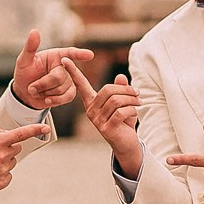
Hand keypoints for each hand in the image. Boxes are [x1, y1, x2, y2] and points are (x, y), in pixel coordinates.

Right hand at [0, 124, 52, 196]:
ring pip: (12, 162)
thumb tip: (6, 134)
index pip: (20, 134)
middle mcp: (2, 156)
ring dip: (3, 161)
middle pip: (16, 149)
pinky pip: (8, 175)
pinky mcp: (2, 182)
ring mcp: (3, 170)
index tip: (46, 127)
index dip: (35, 130)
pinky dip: (1, 174)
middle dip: (7, 148)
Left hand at [9, 30, 93, 109]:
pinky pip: (67, 97)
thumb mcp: (23, 60)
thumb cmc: (24, 74)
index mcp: (56, 55)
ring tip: (37, 91)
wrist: (24, 93)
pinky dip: (54, 100)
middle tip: (32, 87)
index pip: (70, 53)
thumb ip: (30, 47)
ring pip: (62, 88)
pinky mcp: (69, 93)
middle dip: (43, 84)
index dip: (80, 54)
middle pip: (60, 76)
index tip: (90, 55)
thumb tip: (34, 31)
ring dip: (45, 92)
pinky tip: (46, 99)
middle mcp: (65, 67)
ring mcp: (69, 80)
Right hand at [66, 60, 142, 177]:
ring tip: (139, 103)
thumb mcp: (123, 102)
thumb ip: (121, 89)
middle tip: (138, 94)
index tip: (64, 59)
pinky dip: (132, 110)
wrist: (127, 144)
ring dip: (132, 100)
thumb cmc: (124, 122)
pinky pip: (120, 112)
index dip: (73, 72)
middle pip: (107, 90)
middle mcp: (91, 111)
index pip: (80, 85)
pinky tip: (135, 112)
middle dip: (126, 90)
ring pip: (116, 101)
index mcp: (92, 102)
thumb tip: (120, 76)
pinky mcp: (106, 129)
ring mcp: (97, 121)